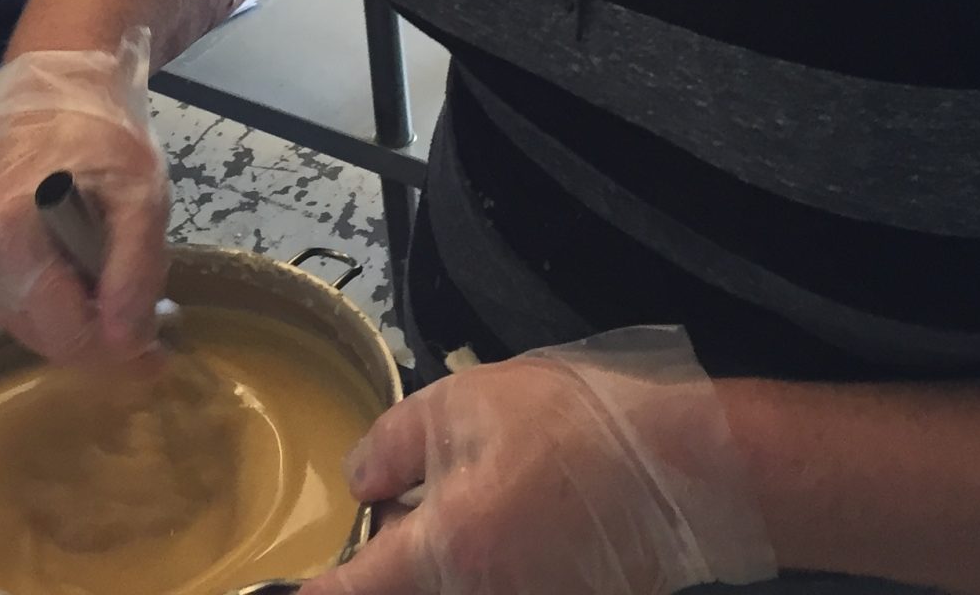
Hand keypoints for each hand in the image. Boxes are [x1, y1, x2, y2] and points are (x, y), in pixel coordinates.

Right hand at [0, 32, 169, 367]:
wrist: (53, 88)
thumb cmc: (99, 133)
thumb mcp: (139, 195)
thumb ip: (133, 272)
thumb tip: (127, 345)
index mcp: (12, 235)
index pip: (63, 332)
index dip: (116, 355)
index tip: (161, 355)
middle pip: (45, 339)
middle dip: (101, 342)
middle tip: (152, 328)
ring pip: (31, 331)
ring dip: (79, 328)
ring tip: (120, 295)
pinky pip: (18, 308)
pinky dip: (57, 309)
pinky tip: (87, 282)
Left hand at [308, 329, 774, 594]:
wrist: (686, 466)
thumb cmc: (575, 427)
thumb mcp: (463, 403)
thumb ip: (393, 445)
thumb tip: (360, 483)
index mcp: (446, 552)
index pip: (353, 593)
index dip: (316, 592)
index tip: (293, 588)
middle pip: (406, 592)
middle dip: (390, 564)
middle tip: (404, 503)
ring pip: (454, 589)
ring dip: (442, 560)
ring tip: (480, 499)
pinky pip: (501, 589)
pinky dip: (486, 567)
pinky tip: (515, 518)